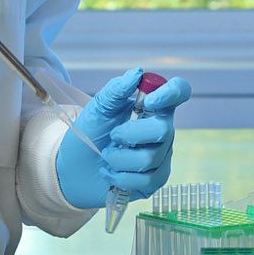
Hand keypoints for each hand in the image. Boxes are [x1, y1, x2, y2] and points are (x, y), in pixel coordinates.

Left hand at [55, 67, 191, 210]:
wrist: (74, 168)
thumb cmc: (90, 134)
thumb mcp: (98, 108)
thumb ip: (116, 90)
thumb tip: (136, 73)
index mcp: (153, 108)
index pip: (179, 92)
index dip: (171, 93)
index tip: (148, 101)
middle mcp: (162, 131)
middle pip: (164, 130)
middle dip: (131, 134)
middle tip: (113, 137)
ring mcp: (161, 157)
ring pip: (150, 158)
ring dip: (119, 158)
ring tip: (107, 156)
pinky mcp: (154, 180)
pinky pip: (146, 180)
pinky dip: (121, 177)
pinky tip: (111, 173)